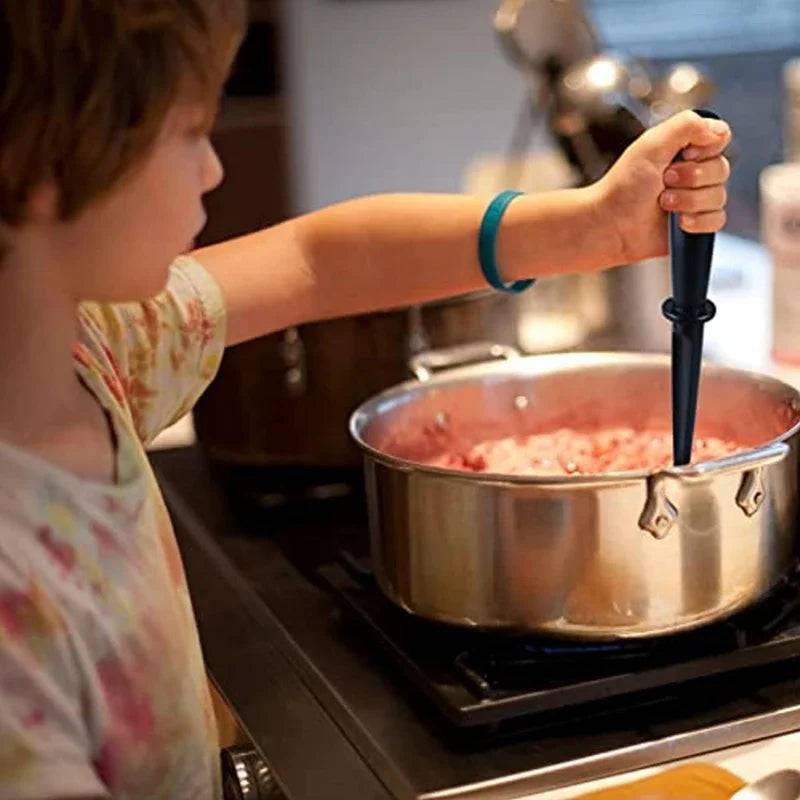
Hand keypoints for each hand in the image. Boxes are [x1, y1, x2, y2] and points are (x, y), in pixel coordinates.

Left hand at [594, 110, 731, 265]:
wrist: (610, 224)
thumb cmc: (624, 186)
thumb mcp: (652, 144)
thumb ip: (687, 125)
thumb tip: (717, 129)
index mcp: (684, 149)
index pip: (720, 138)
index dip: (705, 148)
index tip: (682, 154)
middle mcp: (693, 173)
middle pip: (722, 168)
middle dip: (692, 177)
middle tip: (664, 181)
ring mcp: (694, 200)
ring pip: (719, 196)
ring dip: (689, 200)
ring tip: (663, 203)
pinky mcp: (695, 225)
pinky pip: (717, 220)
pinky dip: (699, 221)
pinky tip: (678, 223)